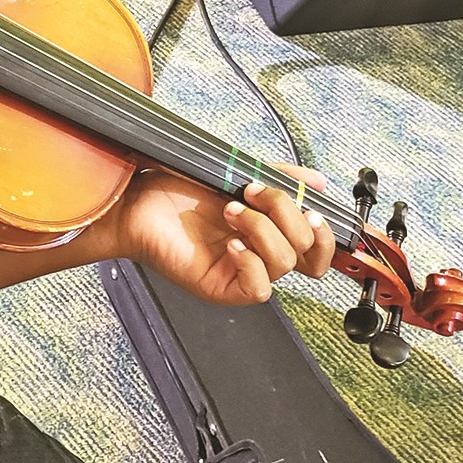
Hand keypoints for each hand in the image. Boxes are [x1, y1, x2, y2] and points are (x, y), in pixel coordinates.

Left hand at [113, 166, 335, 307]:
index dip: (325, 232)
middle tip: (251, 192)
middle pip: (307, 252)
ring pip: (283, 264)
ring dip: (261, 229)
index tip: (310, 205)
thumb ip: (280, 176)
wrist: (136, 200)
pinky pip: (257, 289)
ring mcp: (240, 273)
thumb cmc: (178, 189)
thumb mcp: (238, 172)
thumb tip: (318, 181)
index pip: (318, 249)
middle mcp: (260, 255)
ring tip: (230, 211)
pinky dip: (250, 262)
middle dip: (286, 214)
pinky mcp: (220, 289)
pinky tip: (230, 243)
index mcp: (269, 232)